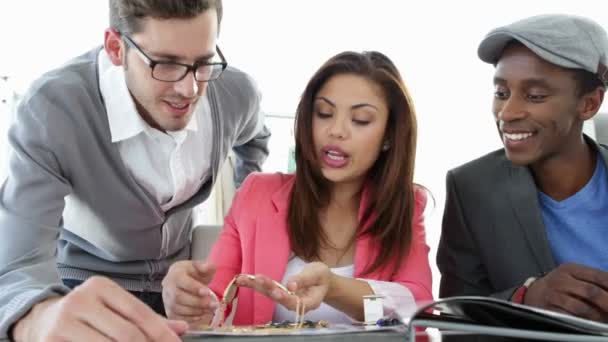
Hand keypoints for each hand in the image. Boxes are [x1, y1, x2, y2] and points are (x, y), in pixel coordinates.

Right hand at [13, 276, 186, 341]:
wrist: (42, 320)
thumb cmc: (88, 314)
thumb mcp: (115, 307)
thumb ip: (148, 318)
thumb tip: (182, 329)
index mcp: (100, 287)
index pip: (138, 312)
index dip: (160, 331)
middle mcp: (80, 301)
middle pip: (126, 334)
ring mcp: (64, 323)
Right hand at [161, 260, 217, 326]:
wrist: (183, 282)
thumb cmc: (192, 274)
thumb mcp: (200, 267)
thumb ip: (206, 266)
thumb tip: (210, 267)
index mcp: (175, 273)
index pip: (181, 280)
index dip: (194, 287)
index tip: (207, 292)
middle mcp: (168, 287)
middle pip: (178, 297)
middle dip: (197, 302)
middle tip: (213, 304)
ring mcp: (167, 300)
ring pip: (178, 309)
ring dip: (196, 311)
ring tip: (209, 309)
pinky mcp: (169, 312)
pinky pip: (177, 317)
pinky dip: (190, 318)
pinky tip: (201, 315)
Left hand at [236, 262, 332, 312]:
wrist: (322, 280)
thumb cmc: (321, 277)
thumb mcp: (317, 274)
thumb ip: (304, 280)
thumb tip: (290, 285)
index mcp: (309, 302)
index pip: (296, 303)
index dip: (286, 298)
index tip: (277, 291)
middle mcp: (295, 304)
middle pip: (279, 298)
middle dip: (266, 288)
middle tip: (256, 279)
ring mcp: (286, 299)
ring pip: (270, 294)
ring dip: (255, 286)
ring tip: (242, 279)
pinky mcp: (279, 293)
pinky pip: (267, 289)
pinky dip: (255, 284)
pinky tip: (243, 279)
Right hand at [524, 263, 607, 321]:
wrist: (533, 293)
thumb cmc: (560, 285)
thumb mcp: (573, 275)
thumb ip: (594, 280)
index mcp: (570, 269)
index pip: (599, 276)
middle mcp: (560, 280)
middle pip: (591, 292)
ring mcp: (553, 295)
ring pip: (581, 308)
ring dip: (598, 317)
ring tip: (604, 321)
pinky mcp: (547, 310)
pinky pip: (568, 318)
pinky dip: (581, 323)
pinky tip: (589, 325)